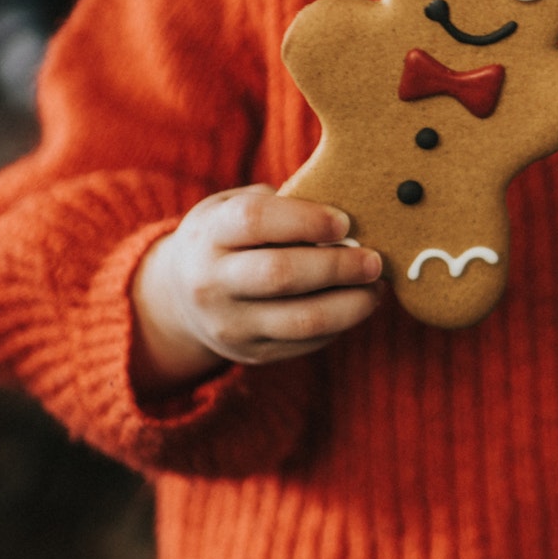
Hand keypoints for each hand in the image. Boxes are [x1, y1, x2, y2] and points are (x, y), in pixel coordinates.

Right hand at [130, 185, 381, 393]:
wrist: (182, 298)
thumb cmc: (228, 238)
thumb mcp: (233, 207)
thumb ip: (279, 204)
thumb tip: (346, 217)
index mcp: (210, 234)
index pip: (255, 221)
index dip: (306, 219)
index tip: (344, 222)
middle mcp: (212, 282)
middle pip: (281, 274)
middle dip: (338, 266)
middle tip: (374, 260)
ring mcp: (231, 324)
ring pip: (302, 320)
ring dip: (351, 304)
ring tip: (375, 287)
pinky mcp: (253, 354)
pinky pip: (307, 343)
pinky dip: (341, 324)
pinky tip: (356, 305)